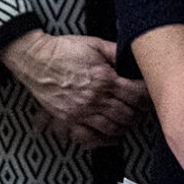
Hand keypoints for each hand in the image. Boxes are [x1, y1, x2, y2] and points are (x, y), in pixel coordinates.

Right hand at [2, 32, 146, 147]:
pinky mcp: (71, 119)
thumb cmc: (63, 50)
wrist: (36, 60)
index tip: (147, 95)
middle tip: (141, 109)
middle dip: (139, 113)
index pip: (137, 95)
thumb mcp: (93, 44)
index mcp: (105, 79)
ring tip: (129, 120)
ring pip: (115, 128)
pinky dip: (107, 140)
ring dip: (126, 126)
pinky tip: (114, 136)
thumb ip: (116, 52)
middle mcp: (96, 98)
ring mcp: (83, 111)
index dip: (147, 96)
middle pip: (129, 114)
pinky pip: (94, 136)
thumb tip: (132, 58)